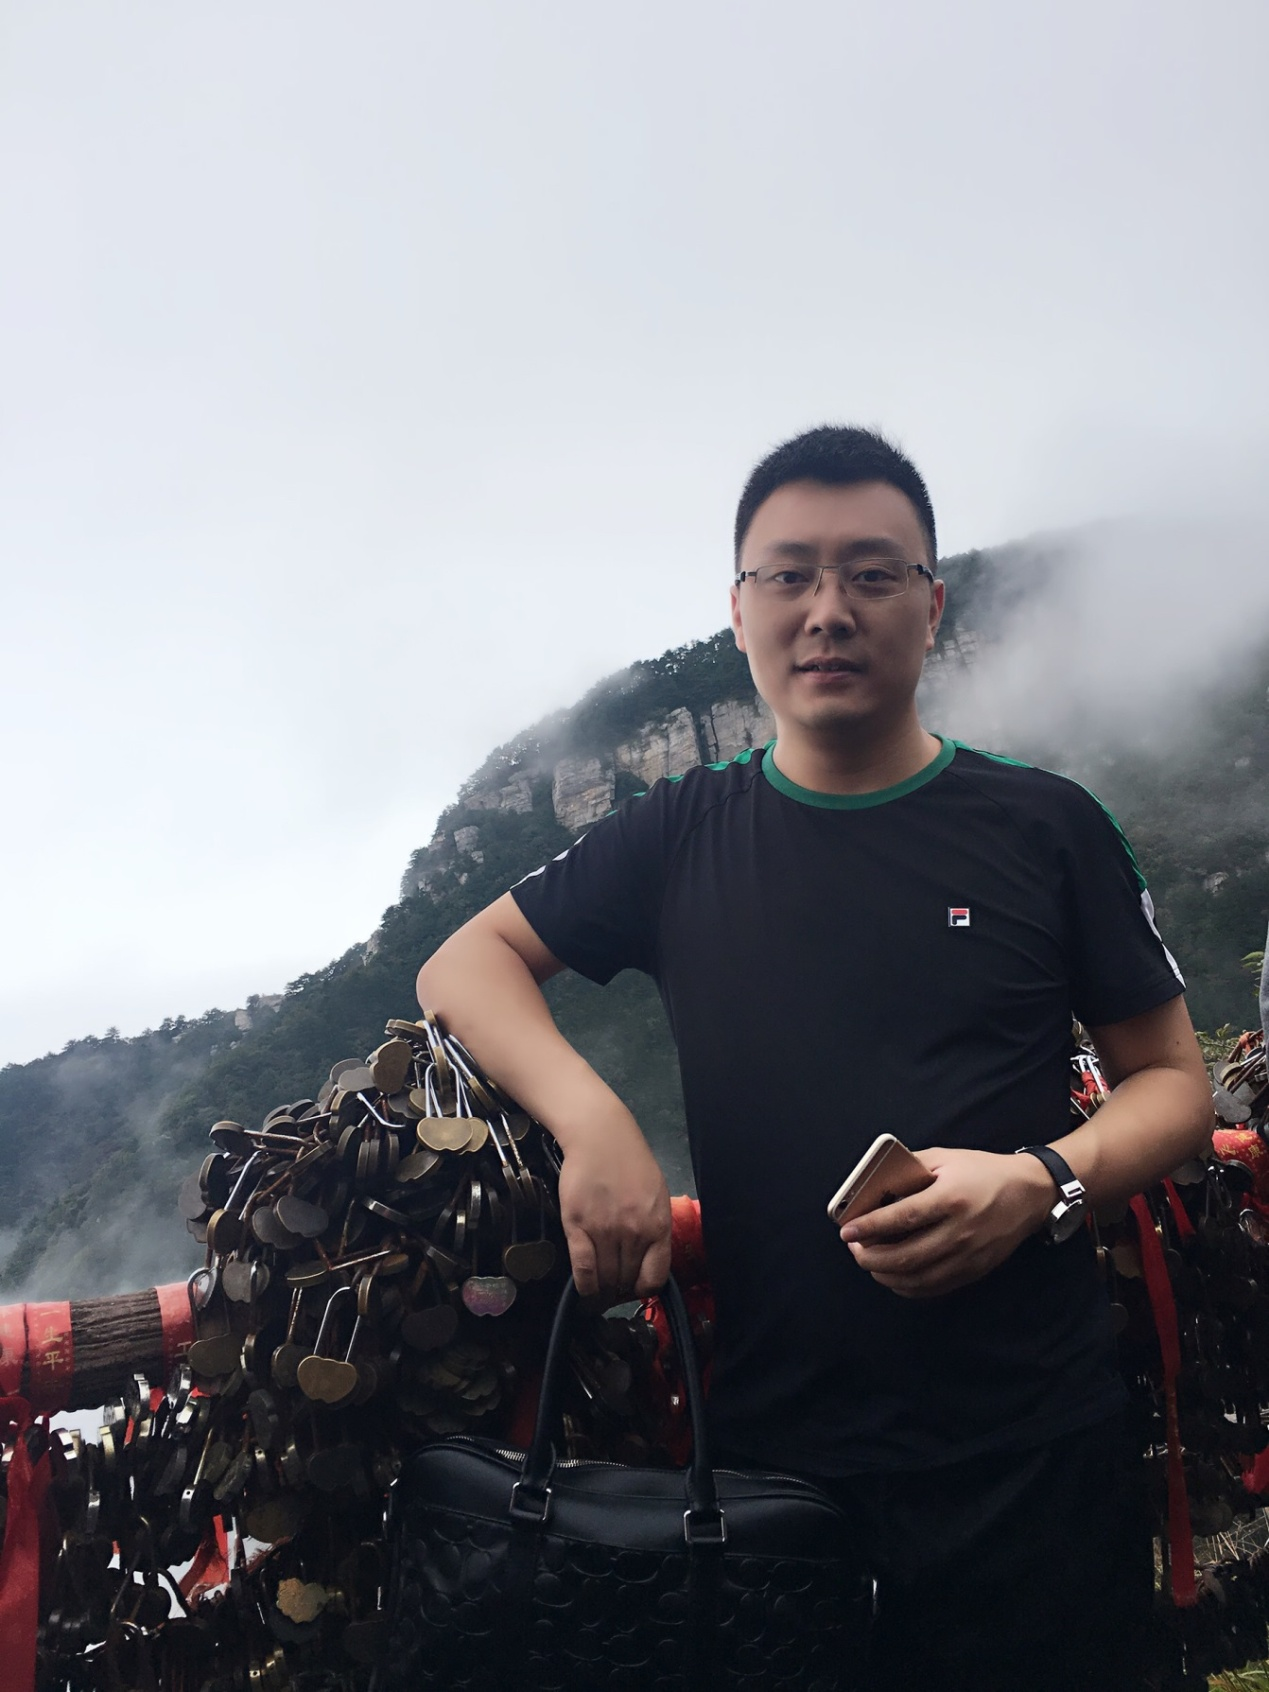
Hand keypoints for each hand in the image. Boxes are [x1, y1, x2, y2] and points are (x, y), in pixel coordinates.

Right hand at [558, 1122, 671, 1300]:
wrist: (600, 1136)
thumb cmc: (630, 1162)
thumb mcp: (656, 1195)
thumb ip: (654, 1227)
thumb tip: (647, 1260)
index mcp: (658, 1225)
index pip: (654, 1277)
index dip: (643, 1288)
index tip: (634, 1287)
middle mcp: (633, 1232)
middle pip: (626, 1279)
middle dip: (621, 1289)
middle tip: (613, 1288)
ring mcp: (605, 1230)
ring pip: (605, 1278)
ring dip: (603, 1289)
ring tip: (600, 1288)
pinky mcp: (578, 1226)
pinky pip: (583, 1268)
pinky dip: (585, 1285)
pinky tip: (586, 1288)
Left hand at [839, 1146, 1055, 1297]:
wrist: (1029, 1193)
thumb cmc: (982, 1171)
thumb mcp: (945, 1158)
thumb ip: (910, 1169)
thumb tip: (874, 1186)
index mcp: (951, 1198)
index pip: (902, 1218)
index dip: (870, 1226)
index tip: (847, 1229)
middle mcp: (960, 1231)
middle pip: (906, 1257)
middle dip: (870, 1257)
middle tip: (854, 1247)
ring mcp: (969, 1256)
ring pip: (917, 1279)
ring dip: (884, 1274)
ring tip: (868, 1260)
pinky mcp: (974, 1271)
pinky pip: (933, 1288)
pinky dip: (907, 1287)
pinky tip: (893, 1275)